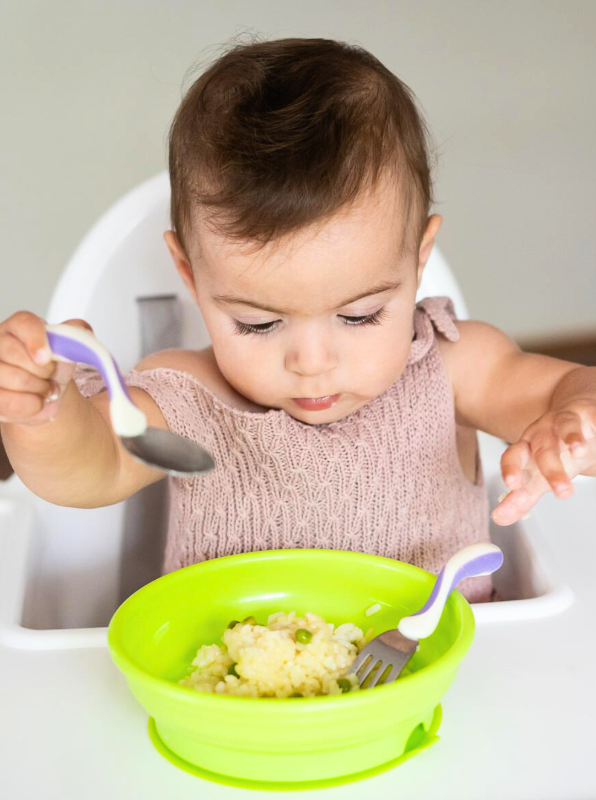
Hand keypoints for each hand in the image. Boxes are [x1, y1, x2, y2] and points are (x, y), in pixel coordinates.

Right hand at [0, 311, 92, 426]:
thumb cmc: (52, 370)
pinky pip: (7, 401)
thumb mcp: (67, 352)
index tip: (46, 357)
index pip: (24, 323)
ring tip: (47, 390)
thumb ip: (74, 338)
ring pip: (12, 378)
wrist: (45, 395)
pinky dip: (30, 405)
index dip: (35, 339)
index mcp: (19, 327)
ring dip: (39, 389)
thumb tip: (82, 329)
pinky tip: (36, 402)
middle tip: (52, 376)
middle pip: (14, 353)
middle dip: (43, 371)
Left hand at [492, 401, 595, 524]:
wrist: (573, 415)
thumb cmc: (554, 450)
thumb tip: (498, 518)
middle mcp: (542, 433)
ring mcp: (565, 421)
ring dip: (572, 438)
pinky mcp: (588, 414)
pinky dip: (595, 425)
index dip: (511, 469)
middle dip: (552, 470)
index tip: (512, 485)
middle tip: (563, 492)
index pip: (512, 457)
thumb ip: (520, 497)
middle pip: (544, 449)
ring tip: (579, 451)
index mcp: (526, 448)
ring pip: (566, 427)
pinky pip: (593, 417)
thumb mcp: (536, 474)